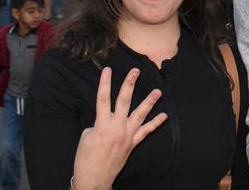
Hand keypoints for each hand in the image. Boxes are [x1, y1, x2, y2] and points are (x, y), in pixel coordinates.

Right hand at [72, 67, 165, 189]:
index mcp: (102, 124)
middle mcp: (116, 128)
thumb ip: (98, 124)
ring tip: (158, 92)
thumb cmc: (85, 158)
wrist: (94, 178)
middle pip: (124, 101)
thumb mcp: (86, 136)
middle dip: (129, 84)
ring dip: (149, 102)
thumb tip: (106, 119)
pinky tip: (163, 116)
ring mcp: (127, 135)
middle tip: (135, 71)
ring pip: (140, 115)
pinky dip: (155, 124)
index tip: (107, 69)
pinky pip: (146, 132)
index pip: (102, 98)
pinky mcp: (132, 144)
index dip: (104, 83)